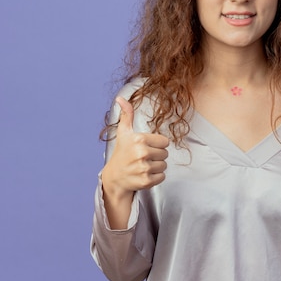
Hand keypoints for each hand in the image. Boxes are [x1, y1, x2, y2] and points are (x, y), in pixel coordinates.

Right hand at [100, 97, 169, 227]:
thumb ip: (127, 115)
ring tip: (143, 166)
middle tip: (143, 157)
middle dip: (156, 155)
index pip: (165, 142)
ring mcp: (143, 168)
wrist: (114, 177)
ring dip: (156, 166)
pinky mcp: (146, 181)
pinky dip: (156, 177)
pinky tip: (144, 174)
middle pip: (165, 153)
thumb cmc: (121, 152)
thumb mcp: (124, 132)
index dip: (157, 144)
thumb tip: (120, 98)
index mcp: (139, 139)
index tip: (146, 147)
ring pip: (164, 165)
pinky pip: (162, 176)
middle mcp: (142, 153)